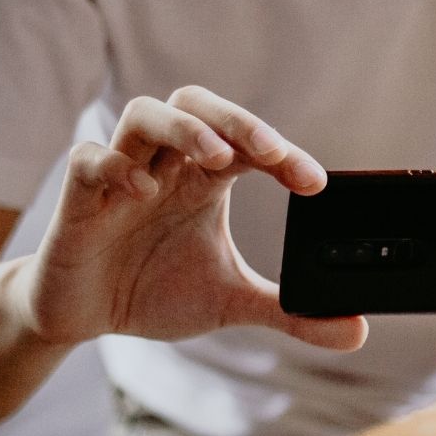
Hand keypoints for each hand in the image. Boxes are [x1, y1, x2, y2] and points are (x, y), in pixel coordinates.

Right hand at [9, 86, 367, 350]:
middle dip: (236, 120)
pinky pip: (89, 159)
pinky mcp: (78, 196)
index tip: (315, 183)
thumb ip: (288, 312)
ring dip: (185, 128)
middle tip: (271, 153)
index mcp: (202, 179)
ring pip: (145, 113)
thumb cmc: (151, 291)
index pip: (248, 143)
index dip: (282, 153)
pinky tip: (142, 191)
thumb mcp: (229, 304)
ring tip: (218, 159)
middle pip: (196, 103)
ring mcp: (120, 173)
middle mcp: (164, 163)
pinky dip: (116, 166)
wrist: (82, 315)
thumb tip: (357, 331)